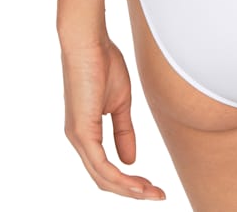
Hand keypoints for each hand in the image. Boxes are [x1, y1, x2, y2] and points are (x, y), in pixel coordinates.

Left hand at [61, 36, 166, 199]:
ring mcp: (79, 137)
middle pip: (105, 179)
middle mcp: (79, 139)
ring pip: (103, 177)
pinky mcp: (82, 131)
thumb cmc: (101, 62)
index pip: (106, 168)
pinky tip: (137, 182)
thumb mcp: (119, 102)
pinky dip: (120, 177)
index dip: (129, 181)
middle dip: (132, 191)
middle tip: (157, 195)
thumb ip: (123, 131)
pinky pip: (101, 165)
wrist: (89, 41)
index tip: (153, 185)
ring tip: (152, 193)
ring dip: (129, 189)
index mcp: (86, 132)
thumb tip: (130, 160)